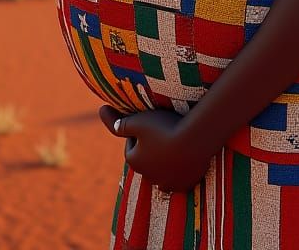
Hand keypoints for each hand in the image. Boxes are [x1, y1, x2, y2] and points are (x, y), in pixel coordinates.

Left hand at [98, 104, 213, 193]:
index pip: (131, 147)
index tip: (150, 124)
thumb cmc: (164, 128)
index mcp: (133, 161)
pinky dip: (180, 170)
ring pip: (162, 171)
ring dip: (166, 161)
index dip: (139, 134)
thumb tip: (103, 112)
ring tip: (177, 143)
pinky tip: (186, 157)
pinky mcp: (184, 185)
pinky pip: (179, 178)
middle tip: (165, 131)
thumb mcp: (138, 121)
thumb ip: (120, 122)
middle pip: (147, 161)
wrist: (195, 140)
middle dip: (151, 149)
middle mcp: (147, 177)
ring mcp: (167, 183)